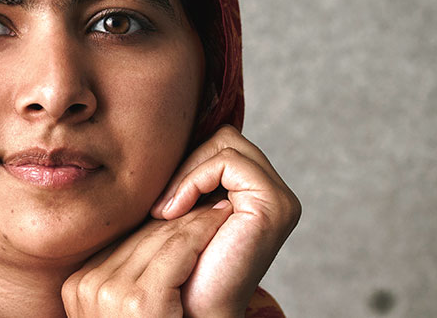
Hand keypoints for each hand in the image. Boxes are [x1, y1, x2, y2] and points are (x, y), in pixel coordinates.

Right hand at [61, 200, 234, 316]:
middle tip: (208, 197)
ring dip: (196, 221)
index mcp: (78, 286)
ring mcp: (108, 293)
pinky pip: (177, 251)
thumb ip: (129, 276)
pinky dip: (203, 233)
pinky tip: (221, 220)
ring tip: (219, 205)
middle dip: (179, 219)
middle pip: (141, 237)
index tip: (187, 210)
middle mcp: (87, 286)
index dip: (161, 225)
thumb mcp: (126, 308)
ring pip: (162, 238)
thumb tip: (153, 235)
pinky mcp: (139, 300)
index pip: (124, 242)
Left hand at [151, 125, 300, 315]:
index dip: (184, 162)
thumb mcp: (178, 215)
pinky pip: (227, 160)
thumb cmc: (179, 270)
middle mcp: (272, 193)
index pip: (218, 145)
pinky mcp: (273, 203)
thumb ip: (183, 181)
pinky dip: (192, 179)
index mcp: (254, 194)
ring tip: (164, 212)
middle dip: (185, 163)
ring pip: (224, 142)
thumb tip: (161, 136)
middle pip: (223, 137)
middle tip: (160, 206)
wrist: (192, 312)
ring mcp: (278, 198)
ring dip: (185, 173)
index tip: (158, 200)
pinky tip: (173, 212)